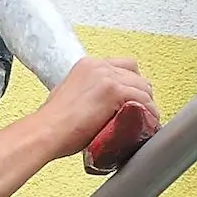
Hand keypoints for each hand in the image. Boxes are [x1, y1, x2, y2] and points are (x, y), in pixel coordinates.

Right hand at [31, 56, 156, 158]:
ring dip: (146, 103)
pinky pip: (144, 101)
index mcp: (88, 65)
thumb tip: (95, 105)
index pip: (122, 66)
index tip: (131, 98)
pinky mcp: (115, 92)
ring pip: (142, 87)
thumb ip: (85, 91)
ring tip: (146, 119)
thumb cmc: (52, 122)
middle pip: (135, 74)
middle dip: (140, 92)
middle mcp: (99, 66)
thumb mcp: (67, 95)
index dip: (130, 83)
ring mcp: (108, 77)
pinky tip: (147, 124)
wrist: (47, 131)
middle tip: (140, 111)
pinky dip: (149, 113)